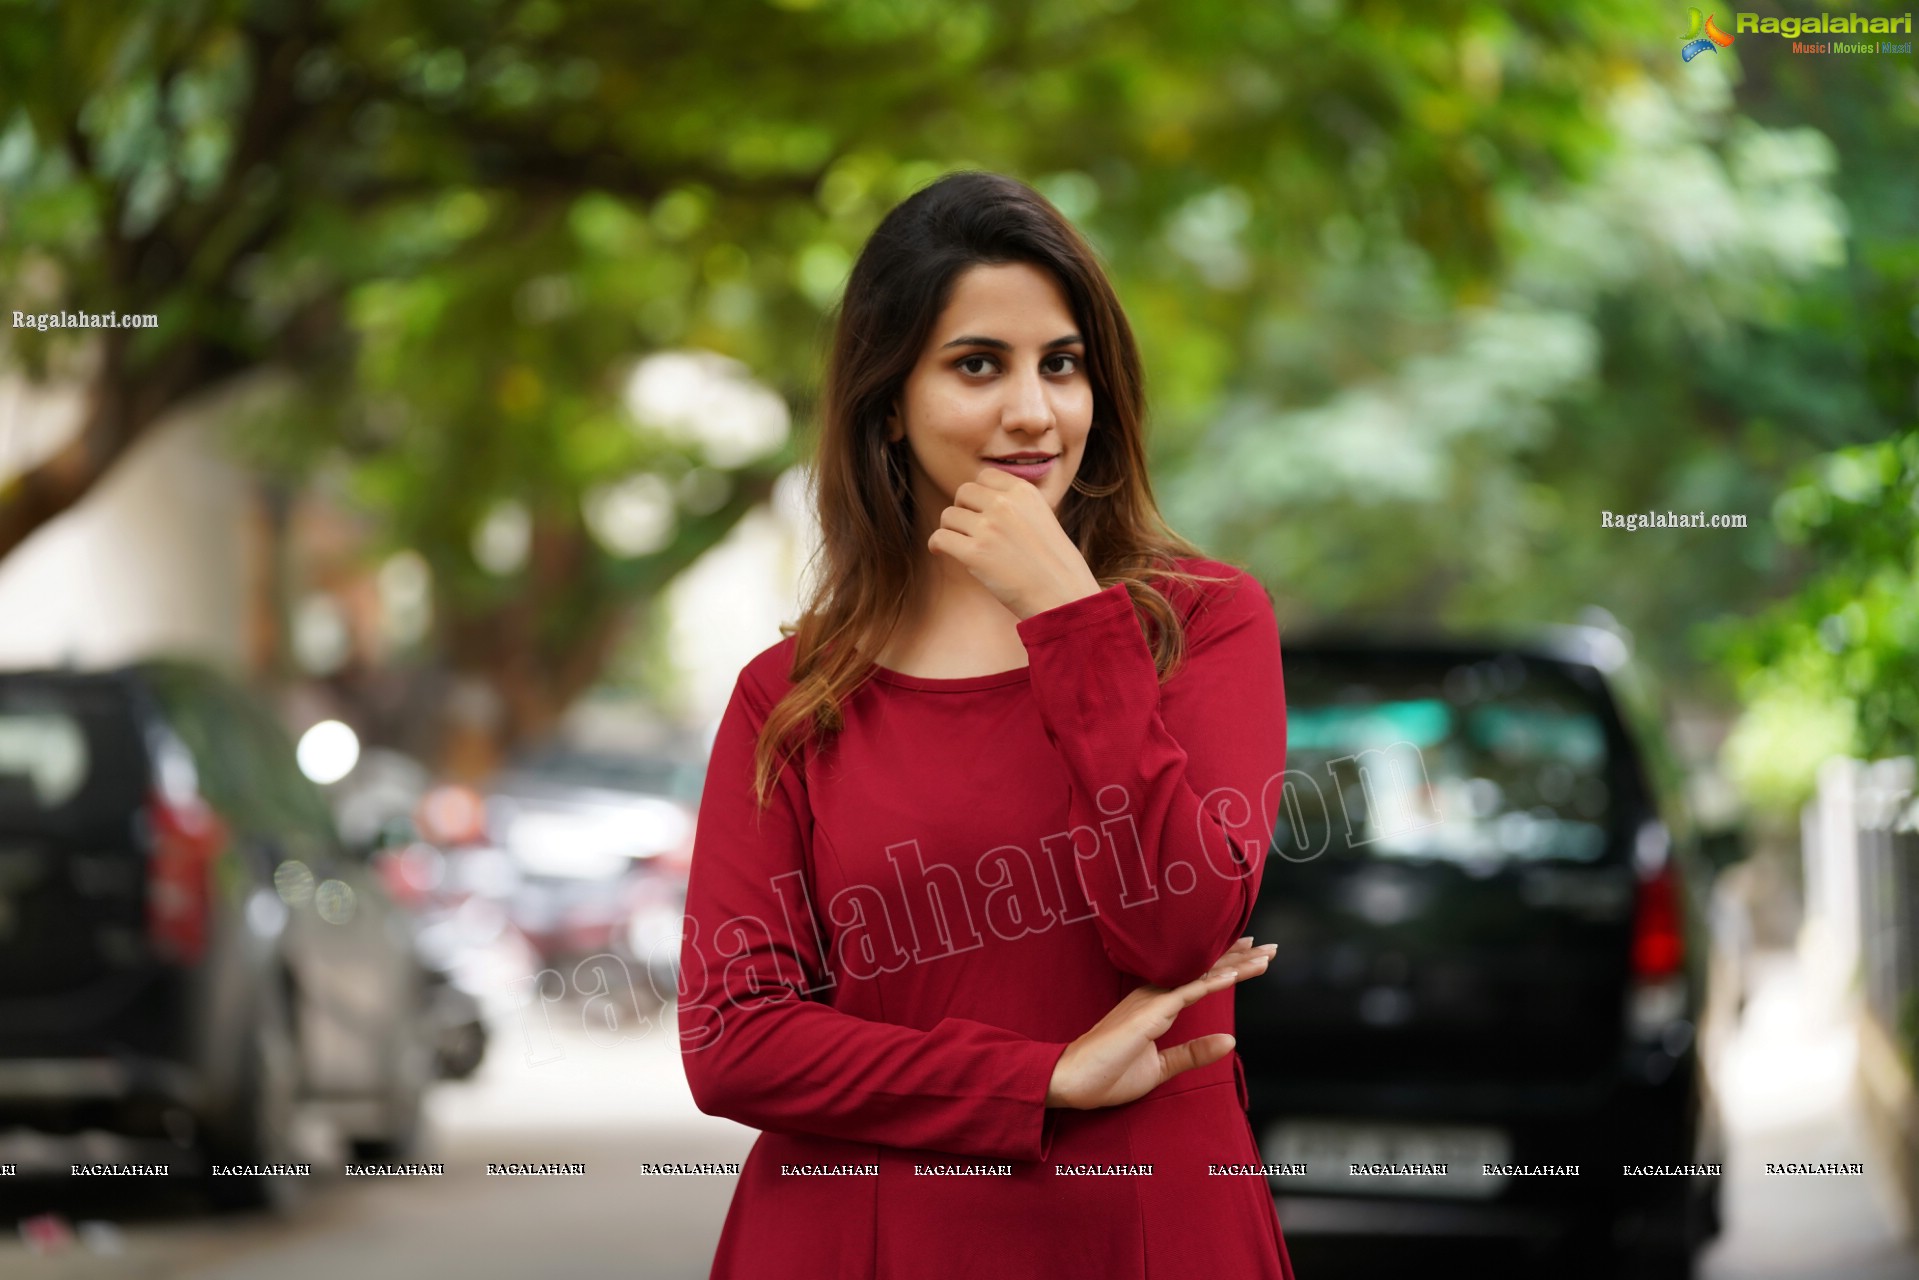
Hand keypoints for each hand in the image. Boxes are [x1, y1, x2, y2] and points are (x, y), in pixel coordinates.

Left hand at [927, 466, 1103, 620]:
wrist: (1063, 595)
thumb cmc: (1054, 564)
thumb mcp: (1042, 518)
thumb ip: (1015, 506)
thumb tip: (981, 501)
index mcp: (1023, 492)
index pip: (985, 476)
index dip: (978, 494)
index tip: (979, 510)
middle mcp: (1004, 504)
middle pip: (963, 492)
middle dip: (962, 509)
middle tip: (968, 529)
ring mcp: (989, 528)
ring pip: (948, 515)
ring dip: (950, 529)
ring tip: (960, 544)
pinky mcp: (975, 553)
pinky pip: (940, 538)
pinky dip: (937, 545)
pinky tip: (942, 552)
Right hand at [1045, 936, 1277, 1110]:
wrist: (1071, 1081)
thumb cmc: (1107, 1074)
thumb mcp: (1160, 1067)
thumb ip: (1193, 1053)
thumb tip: (1230, 1042)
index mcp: (1155, 1004)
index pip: (1198, 978)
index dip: (1226, 964)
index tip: (1252, 953)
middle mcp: (1154, 995)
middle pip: (1203, 969)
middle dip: (1238, 957)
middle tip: (1269, 946)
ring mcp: (1150, 1002)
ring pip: (1199, 976)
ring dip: (1234, 965)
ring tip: (1263, 955)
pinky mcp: (1147, 1015)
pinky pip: (1185, 994)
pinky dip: (1210, 983)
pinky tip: (1233, 976)